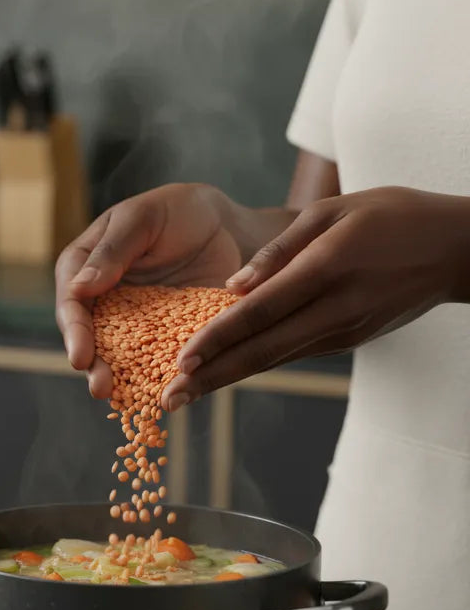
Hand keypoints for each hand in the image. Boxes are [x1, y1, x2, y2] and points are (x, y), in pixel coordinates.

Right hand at [55, 183, 243, 398]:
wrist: (226, 229)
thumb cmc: (179, 211)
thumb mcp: (144, 218)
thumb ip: (113, 250)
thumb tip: (79, 288)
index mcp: (84, 266)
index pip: (71, 301)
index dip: (75, 330)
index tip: (80, 355)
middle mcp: (100, 301)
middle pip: (87, 338)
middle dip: (92, 365)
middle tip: (101, 387)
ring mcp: (127, 325)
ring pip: (115, 357)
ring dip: (116, 380)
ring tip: (120, 399)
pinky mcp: (157, 341)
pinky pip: (150, 364)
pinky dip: (152, 381)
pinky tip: (159, 397)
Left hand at [161, 186, 469, 410]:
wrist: (457, 250)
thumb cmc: (391, 216)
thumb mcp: (334, 210)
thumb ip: (278, 248)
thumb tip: (232, 286)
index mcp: (328, 268)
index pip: (262, 311)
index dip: (219, 338)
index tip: (181, 360)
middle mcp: (334, 309)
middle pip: (261, 350)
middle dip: (210, 377)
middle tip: (168, 398)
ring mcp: (342, 332)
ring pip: (273, 360)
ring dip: (225, 380)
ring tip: (182, 395)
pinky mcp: (345, 342)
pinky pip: (289, 354)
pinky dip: (251, 367)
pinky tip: (219, 376)